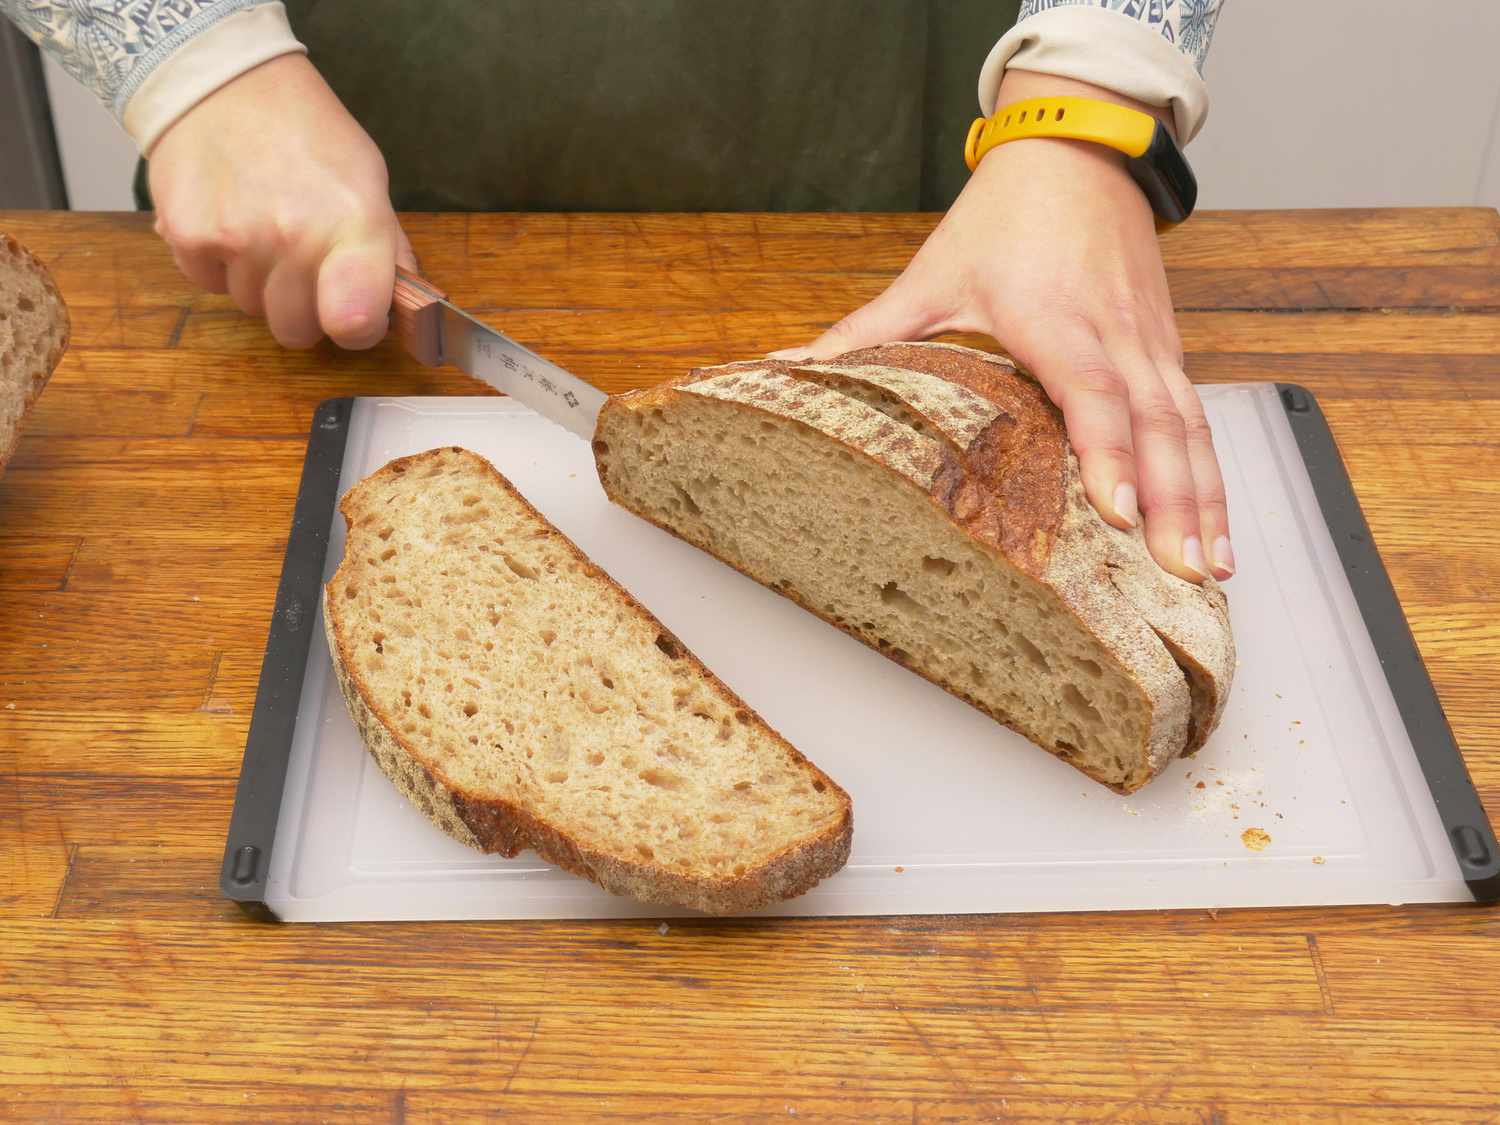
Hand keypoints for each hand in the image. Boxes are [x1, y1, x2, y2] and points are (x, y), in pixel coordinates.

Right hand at [148, 54, 415, 349]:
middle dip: (305, 310)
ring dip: (261, 284)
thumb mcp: (367, 179)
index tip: (358, 317)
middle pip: (297, 330)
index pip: (355, 322)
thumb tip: (409, 304)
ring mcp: (235, 239)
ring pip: (253, 309)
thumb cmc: (305, 131)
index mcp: (352, 223)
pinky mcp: (187, 237)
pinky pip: (210, 286)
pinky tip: (229, 220)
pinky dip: (220, 265)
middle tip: (305, 263)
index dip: (359, 331)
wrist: (220, 81)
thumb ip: (388, 249)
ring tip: (264, 228)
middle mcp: (293, 236)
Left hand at [771, 73, 1230, 582]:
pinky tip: (1215, 524)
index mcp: (1053, 316)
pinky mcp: (1167, 347)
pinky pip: (1197, 416)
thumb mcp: (931, 275)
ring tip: (1211, 569)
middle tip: (1183, 573)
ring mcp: (1149, 341)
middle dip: (1176, 502)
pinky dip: (1212, 472)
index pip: (1091, 390)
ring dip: (1205, 498)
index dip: (1107, 453)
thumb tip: (790, 369)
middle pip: (1156, 423)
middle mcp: (1114, 332)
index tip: (1118, 512)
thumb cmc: (1003, 216)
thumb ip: (865, 332)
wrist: (1074, 151)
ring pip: (1190, 425)